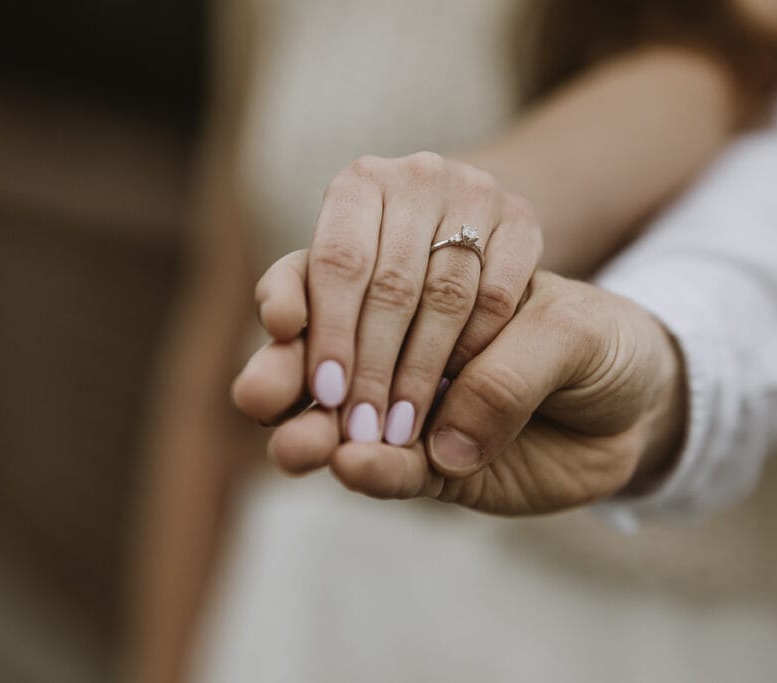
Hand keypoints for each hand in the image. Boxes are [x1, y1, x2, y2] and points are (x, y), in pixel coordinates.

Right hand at [234, 269, 685, 514]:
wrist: (637, 400)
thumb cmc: (597, 339)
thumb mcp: (569, 331)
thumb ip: (508, 374)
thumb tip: (441, 442)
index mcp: (418, 277)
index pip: (338, 274)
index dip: (301, 295)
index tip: (283, 319)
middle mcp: (397, 338)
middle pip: (318, 352)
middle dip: (286, 371)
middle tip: (258, 394)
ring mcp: (406, 405)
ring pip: (337, 419)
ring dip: (307, 430)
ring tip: (293, 447)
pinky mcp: (430, 466)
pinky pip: (393, 472)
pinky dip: (373, 472)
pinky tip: (351, 468)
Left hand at [260, 152, 541, 446]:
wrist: (479, 240)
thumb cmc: (390, 280)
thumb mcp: (337, 295)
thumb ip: (300, 340)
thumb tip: (252, 397)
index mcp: (361, 183)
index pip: (337, 262)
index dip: (329, 331)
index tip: (324, 393)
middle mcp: (417, 176)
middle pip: (391, 285)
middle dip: (370, 368)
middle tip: (358, 433)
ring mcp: (476, 194)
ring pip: (446, 297)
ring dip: (421, 374)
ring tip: (400, 432)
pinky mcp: (523, 222)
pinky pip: (497, 298)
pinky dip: (475, 350)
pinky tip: (456, 393)